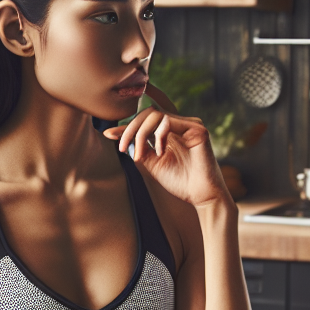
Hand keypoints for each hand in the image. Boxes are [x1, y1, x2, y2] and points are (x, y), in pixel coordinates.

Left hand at [103, 105, 228, 209]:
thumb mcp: (151, 164)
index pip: (145, 121)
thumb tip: (117, 135)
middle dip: (131, 129)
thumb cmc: (180, 182)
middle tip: (122, 148)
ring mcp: (189, 125)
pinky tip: (161, 152)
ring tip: (140, 155)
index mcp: (170, 132)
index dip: (126, 126)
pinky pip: (169, 121)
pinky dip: (159, 136)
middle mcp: (179, 125)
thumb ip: (138, 148)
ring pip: (155, 115)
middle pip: (147, 113)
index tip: (108, 135)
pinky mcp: (198, 128)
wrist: (201, 196)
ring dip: (141, 134)